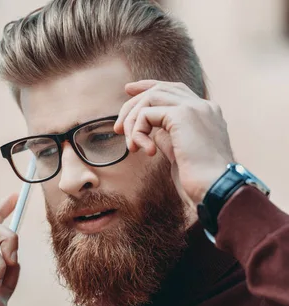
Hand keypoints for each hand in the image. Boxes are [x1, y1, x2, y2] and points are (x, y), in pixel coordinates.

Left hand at [114, 80, 234, 205]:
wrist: (217, 188)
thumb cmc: (200, 180)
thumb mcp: (180, 153)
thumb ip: (168, 136)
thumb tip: (151, 131)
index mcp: (206, 113)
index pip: (175, 90)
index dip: (149, 87)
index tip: (129, 91)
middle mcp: (203, 105)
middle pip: (159, 89)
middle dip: (133, 104)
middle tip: (118, 127)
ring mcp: (194, 108)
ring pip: (150, 97)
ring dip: (133, 121)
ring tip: (131, 146)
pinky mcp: (183, 115)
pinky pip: (147, 114)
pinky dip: (138, 131)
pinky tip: (144, 151)